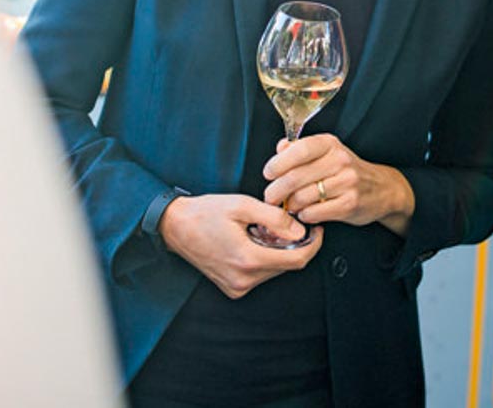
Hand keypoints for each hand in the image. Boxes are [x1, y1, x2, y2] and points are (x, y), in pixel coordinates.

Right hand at [157, 193, 322, 298]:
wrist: (175, 226)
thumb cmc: (206, 212)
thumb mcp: (243, 205)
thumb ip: (275, 218)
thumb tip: (301, 230)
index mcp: (248, 259)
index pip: (297, 260)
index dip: (314, 244)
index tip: (317, 228)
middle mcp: (244, 279)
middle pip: (288, 265)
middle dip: (295, 244)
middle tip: (287, 222)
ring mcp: (237, 286)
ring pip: (275, 270)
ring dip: (279, 250)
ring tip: (265, 229)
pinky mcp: (233, 287)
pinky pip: (261, 274)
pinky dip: (266, 257)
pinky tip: (254, 240)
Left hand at [262, 134, 414, 232]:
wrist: (382, 189)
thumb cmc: (347, 171)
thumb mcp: (327, 153)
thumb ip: (301, 149)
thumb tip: (280, 147)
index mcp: (330, 144)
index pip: (299, 149)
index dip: (278, 163)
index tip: (268, 173)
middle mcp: (339, 160)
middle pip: (295, 176)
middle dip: (276, 190)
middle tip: (270, 197)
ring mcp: (346, 183)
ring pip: (303, 197)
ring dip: (290, 205)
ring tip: (289, 206)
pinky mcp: (349, 204)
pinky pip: (314, 213)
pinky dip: (304, 215)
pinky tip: (305, 213)